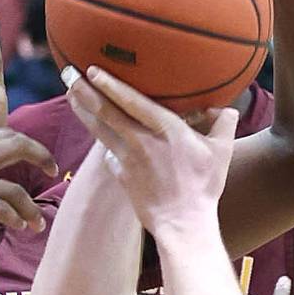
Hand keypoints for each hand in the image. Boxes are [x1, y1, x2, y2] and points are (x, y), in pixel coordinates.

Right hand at [0, 128, 56, 234]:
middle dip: (42, 157)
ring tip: (38, 224)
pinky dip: (14, 218)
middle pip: (18, 146)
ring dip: (31, 210)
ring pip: (14, 191)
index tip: (44, 159)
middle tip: (54, 172)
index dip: (31, 145)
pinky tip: (19, 227)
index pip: (7, 135)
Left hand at [64, 66, 237, 233]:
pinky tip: (98, 136)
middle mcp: (141, 141)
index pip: (131, 101)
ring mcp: (127, 160)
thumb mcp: (222, 152)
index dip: (110, 84)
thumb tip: (225, 108)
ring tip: (71, 95)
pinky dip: (104, 144)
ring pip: (99, 130)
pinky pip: (109, 155)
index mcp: (166, 129)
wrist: (183, 223)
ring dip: (83, 111)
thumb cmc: (203, 187)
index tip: (93, 70)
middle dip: (84, 91)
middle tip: (67, 74)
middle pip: (105, 112)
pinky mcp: (121, 177)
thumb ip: (224, 124)